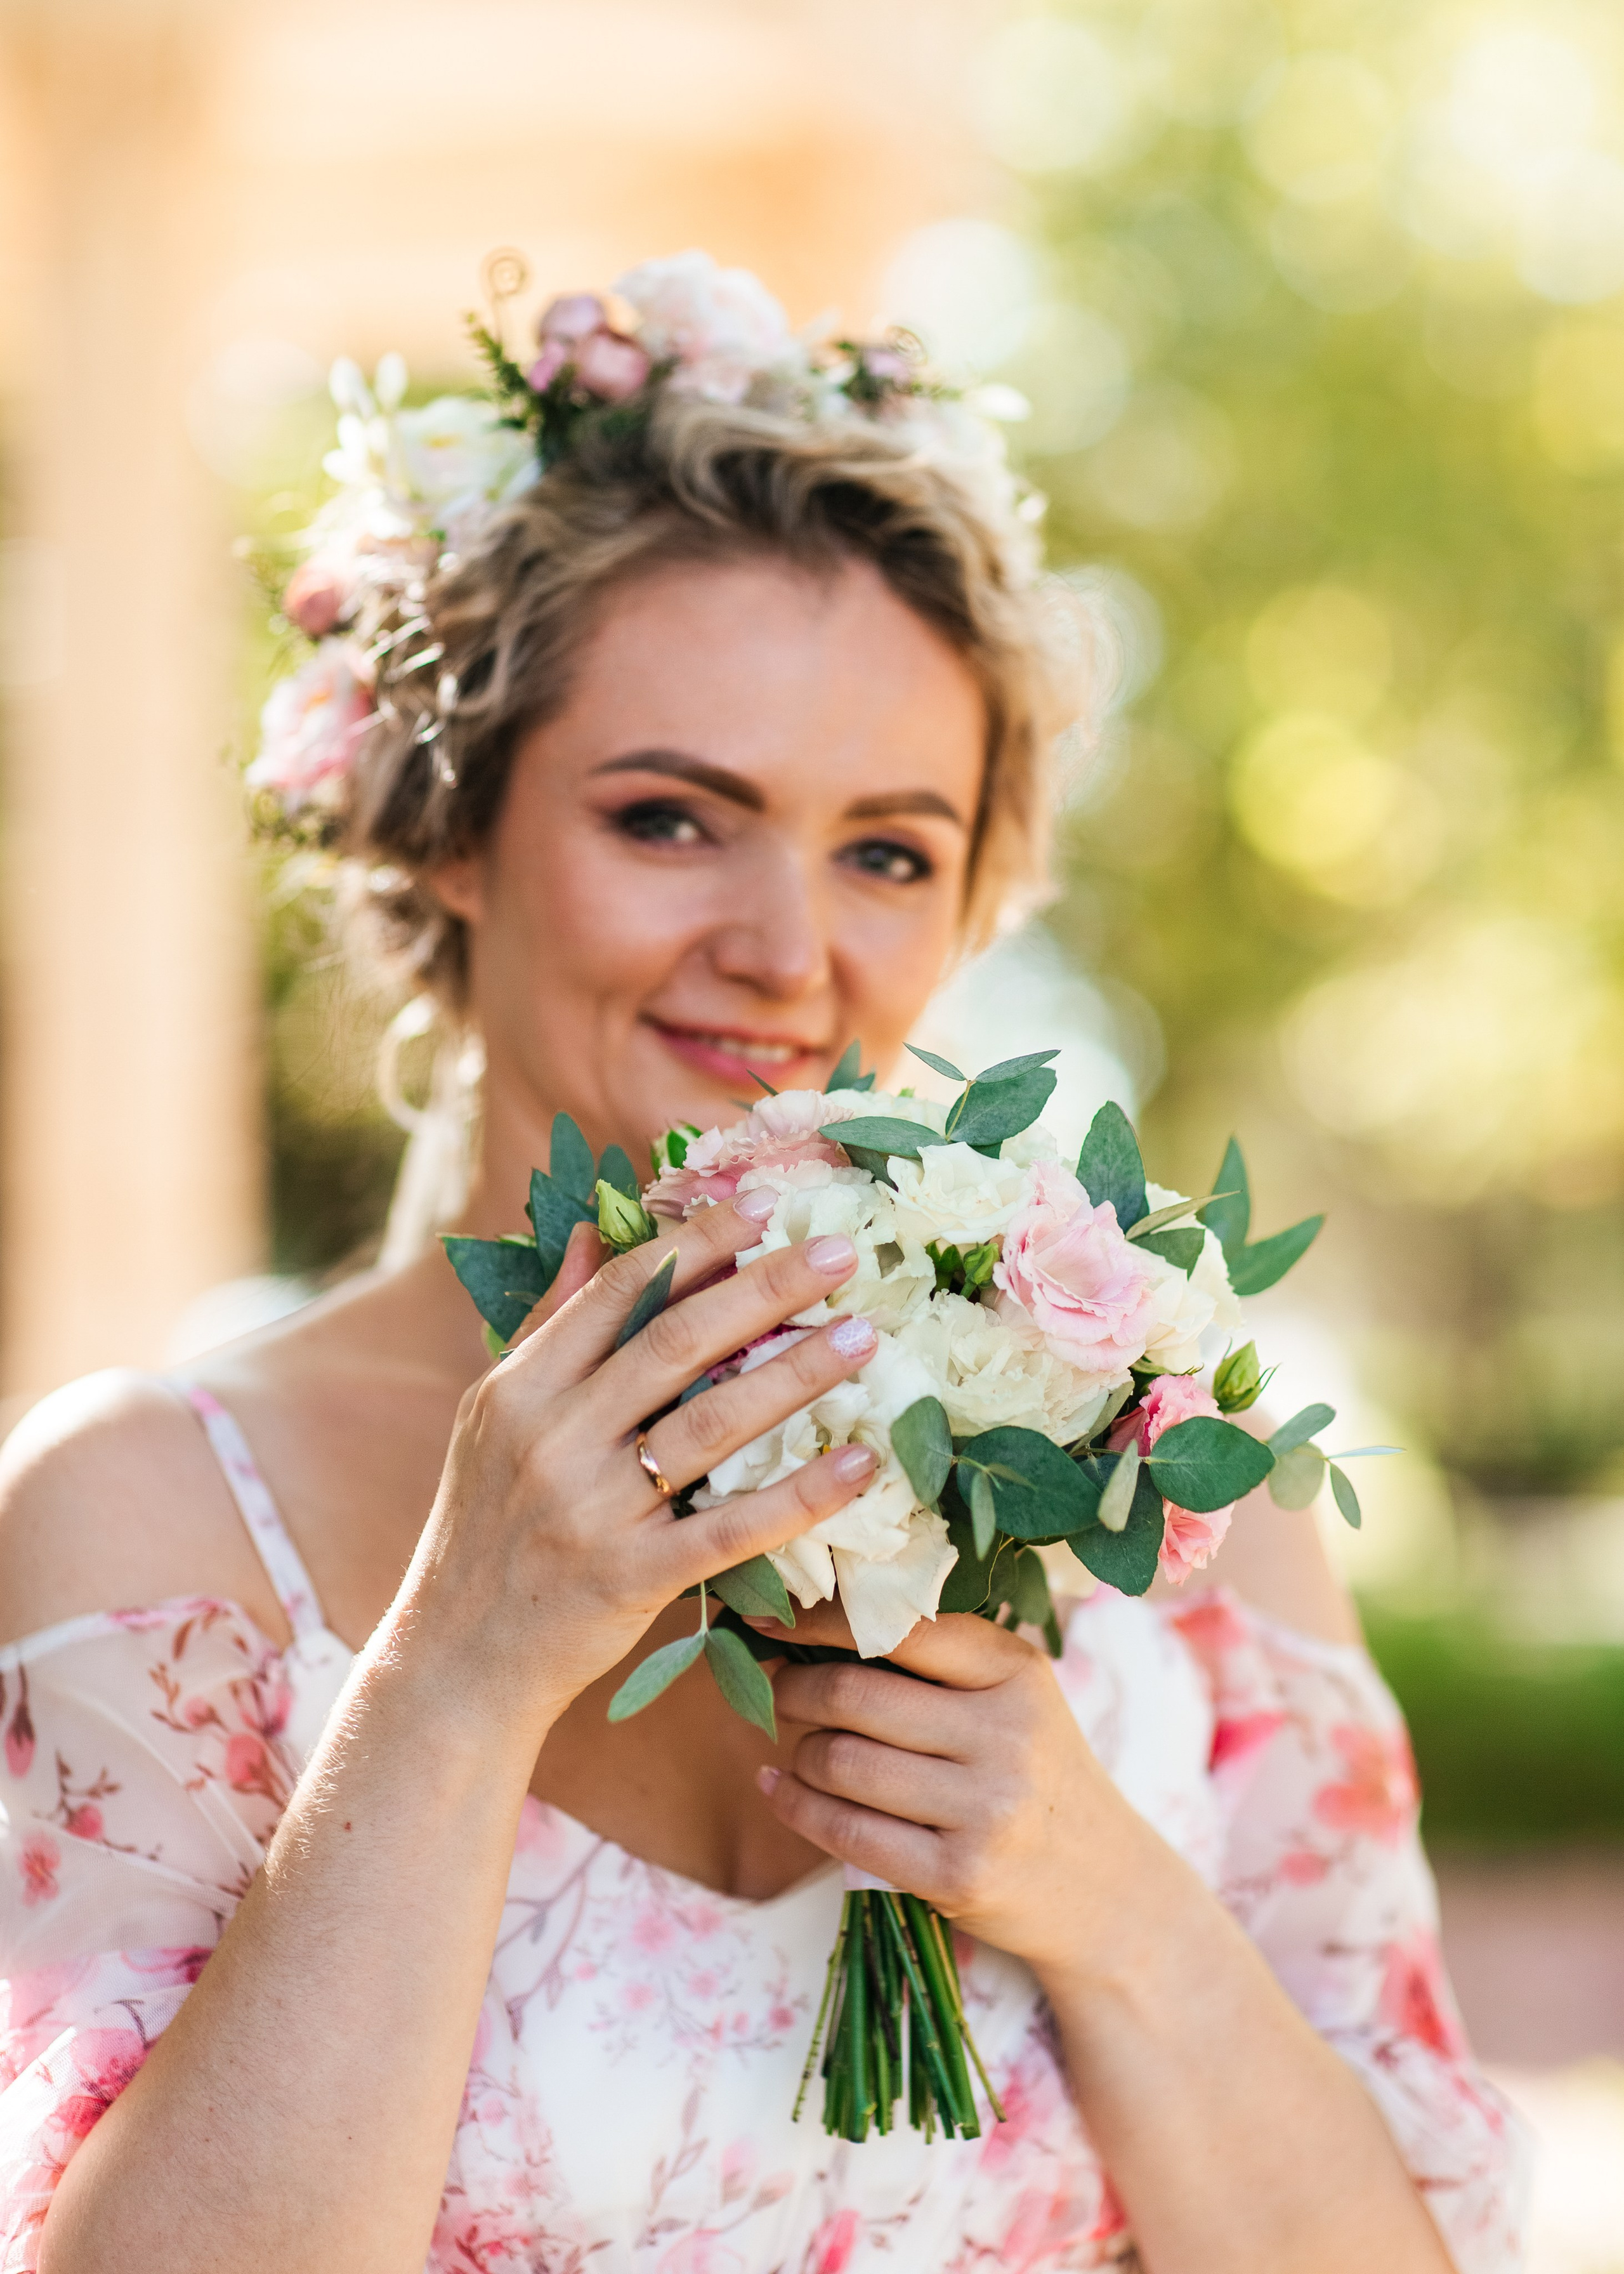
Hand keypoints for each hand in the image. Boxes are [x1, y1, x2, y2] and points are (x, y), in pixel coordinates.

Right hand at [404, 1197, 881, 1737]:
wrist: (454, 1657)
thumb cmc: (486, 1525)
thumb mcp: (494, 1415)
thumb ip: (548, 1324)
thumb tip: (591, 1231)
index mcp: (522, 1387)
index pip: (618, 1291)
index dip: (695, 1242)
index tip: (765, 1204)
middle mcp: (554, 1437)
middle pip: (677, 1341)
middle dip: (766, 1287)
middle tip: (842, 1251)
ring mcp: (593, 1509)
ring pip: (713, 1423)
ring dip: (797, 1373)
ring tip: (865, 1337)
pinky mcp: (630, 1578)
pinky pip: (731, 1527)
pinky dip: (800, 1494)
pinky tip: (859, 1463)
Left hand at [757, 1601, 1163, 1987]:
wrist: (1106, 1892)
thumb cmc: (1036, 1776)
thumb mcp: (1014, 1701)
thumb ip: (937, 1662)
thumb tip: (813, 1622)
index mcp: (1017, 1672)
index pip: (900, 1627)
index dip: (818, 1619)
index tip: (766, 1619)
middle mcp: (1007, 1735)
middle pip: (854, 1695)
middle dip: (793, 1689)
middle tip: (775, 1690)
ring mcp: (985, 1810)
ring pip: (841, 1761)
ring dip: (801, 1753)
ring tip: (802, 1749)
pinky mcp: (958, 1877)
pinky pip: (846, 1832)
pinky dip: (796, 1807)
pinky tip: (777, 1791)